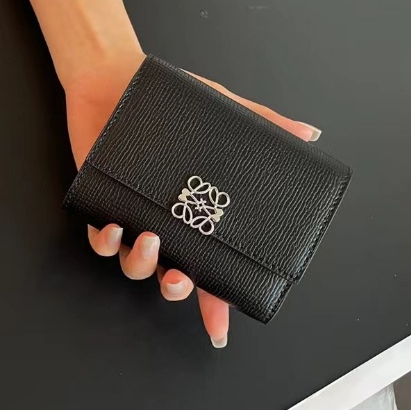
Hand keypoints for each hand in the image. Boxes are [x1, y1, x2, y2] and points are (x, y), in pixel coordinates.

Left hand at [64, 50, 320, 346]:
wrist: (118, 79)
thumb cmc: (172, 102)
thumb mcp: (224, 112)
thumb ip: (265, 125)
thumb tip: (309, 133)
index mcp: (195, 212)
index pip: (211, 267)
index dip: (216, 303)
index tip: (219, 330)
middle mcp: (166, 223)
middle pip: (172, 277)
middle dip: (177, 290)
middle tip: (181, 280)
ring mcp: (134, 218)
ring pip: (136, 266)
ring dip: (143, 264)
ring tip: (149, 239)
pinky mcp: (101, 207)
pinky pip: (100, 241)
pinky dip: (106, 243)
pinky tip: (114, 229)